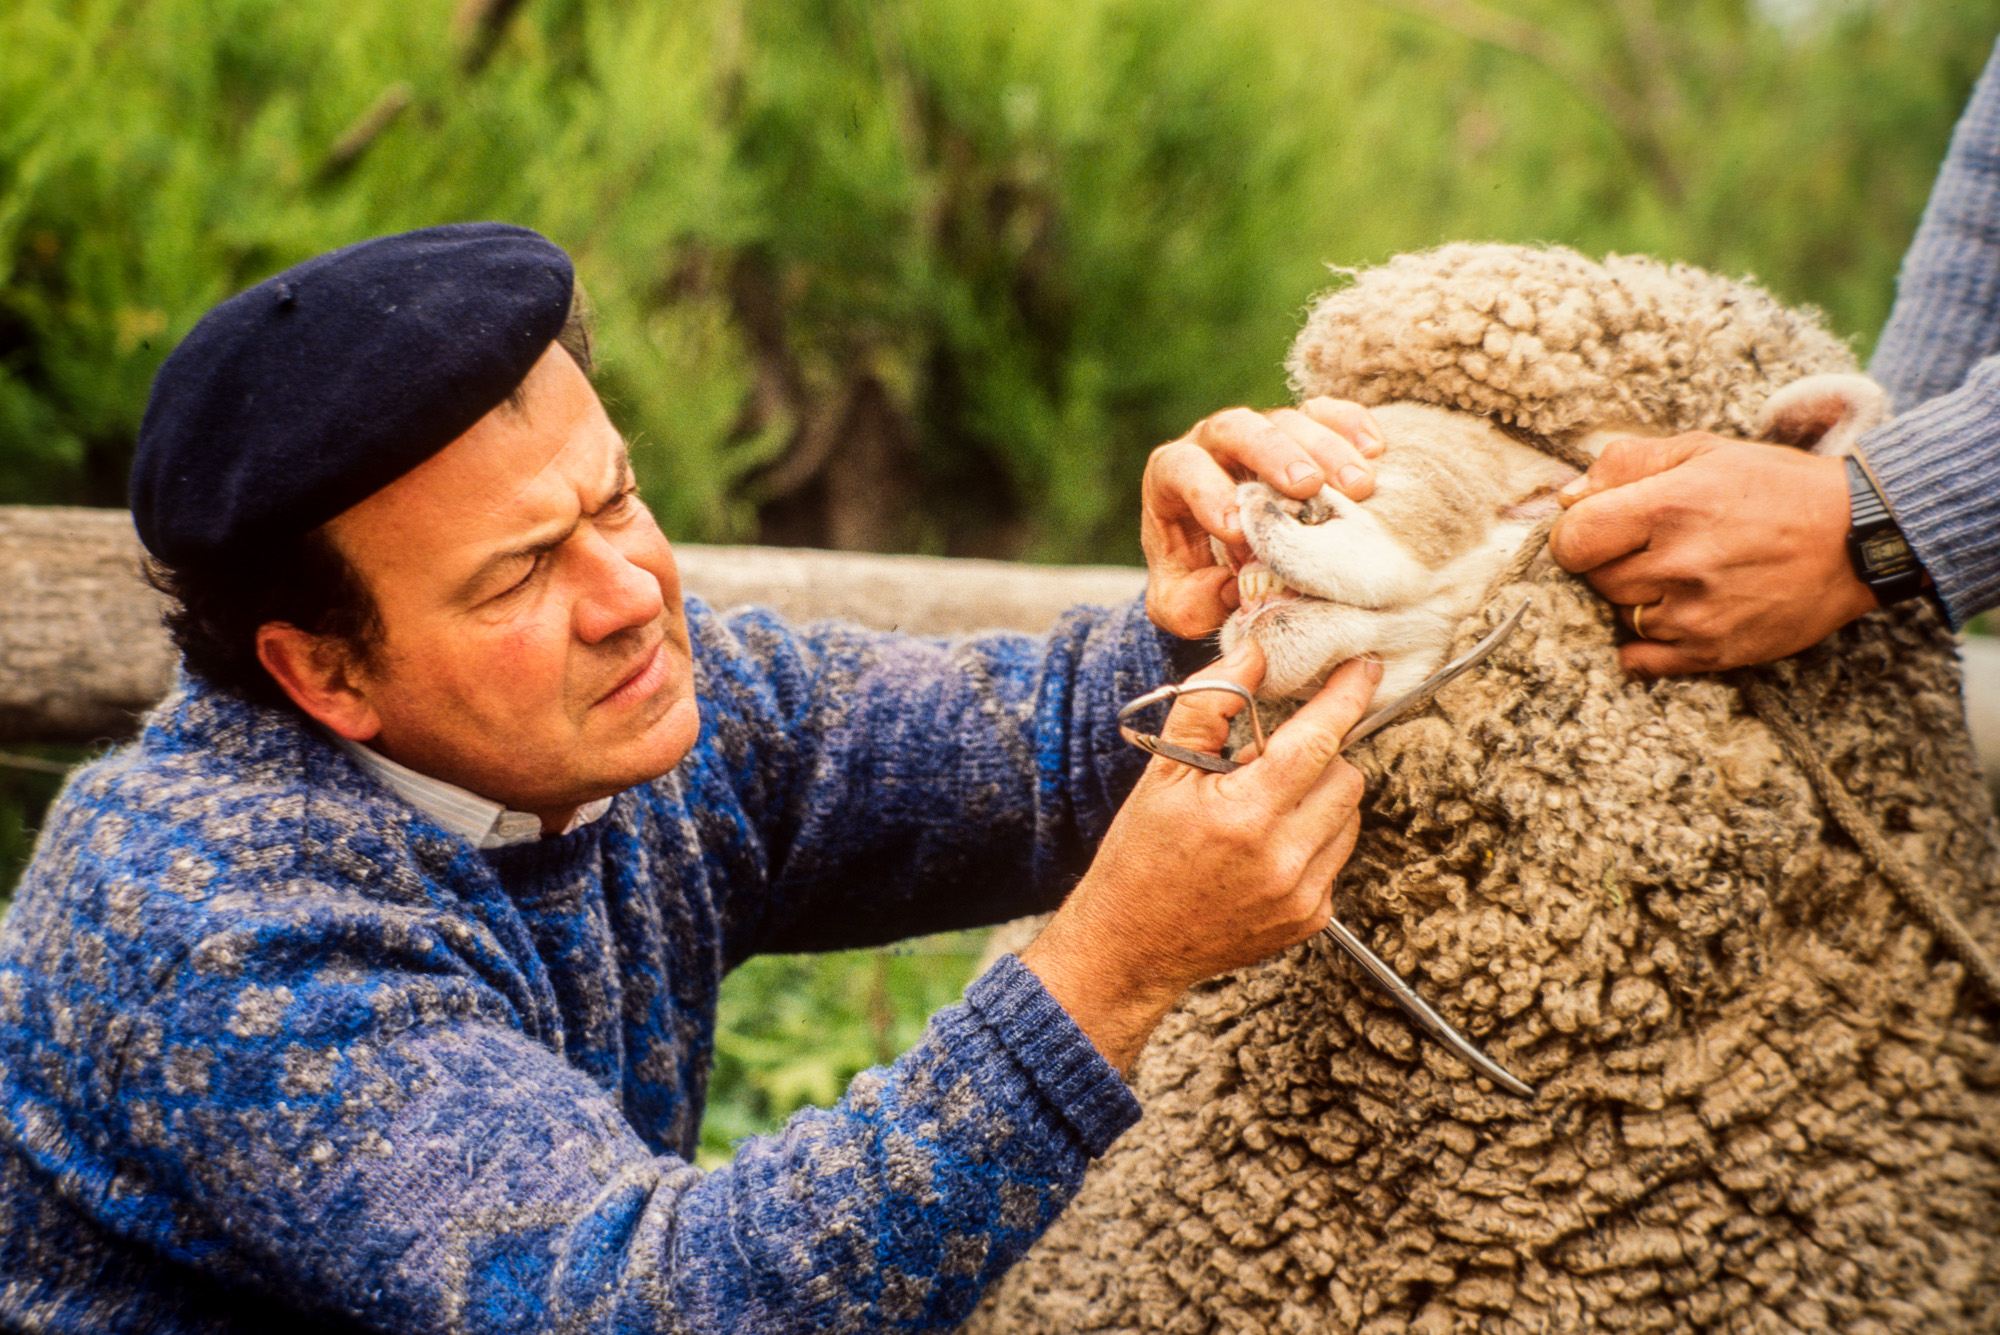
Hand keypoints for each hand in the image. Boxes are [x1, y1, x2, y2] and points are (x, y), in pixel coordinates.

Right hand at [1019, 644, 1379, 1070]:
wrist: (1132, 946)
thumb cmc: (1141, 856)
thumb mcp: (1161, 773)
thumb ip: (1208, 705)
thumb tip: (1252, 654)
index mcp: (1242, 815)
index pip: (1317, 741)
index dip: (1345, 697)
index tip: (1362, 668)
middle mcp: (1282, 859)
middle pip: (1347, 776)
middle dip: (1320, 755)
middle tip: (1265, 763)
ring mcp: (1302, 895)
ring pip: (1350, 816)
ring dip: (1320, 796)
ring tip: (1263, 807)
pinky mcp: (1311, 918)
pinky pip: (1338, 855)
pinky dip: (1314, 837)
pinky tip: (1266, 845)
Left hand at [1141, 398, 1384, 638]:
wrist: (1229, 560)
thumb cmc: (1200, 579)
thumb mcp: (1181, 604)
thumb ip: (1187, 604)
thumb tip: (1221, 587)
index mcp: (1173, 477)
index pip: (1181, 469)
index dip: (1207, 493)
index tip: (1237, 529)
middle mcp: (1214, 444)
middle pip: (1236, 428)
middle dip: (1272, 454)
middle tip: (1307, 487)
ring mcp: (1261, 431)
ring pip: (1289, 419)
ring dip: (1325, 448)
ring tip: (1359, 486)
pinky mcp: (1303, 428)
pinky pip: (1326, 411)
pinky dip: (1350, 424)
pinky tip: (1375, 451)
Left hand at [1547, 433, 1876, 675]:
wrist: (1857, 536)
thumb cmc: (1776, 487)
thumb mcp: (1703, 451)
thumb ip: (1627, 464)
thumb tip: (1568, 496)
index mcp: (1670, 507)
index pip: (1573, 539)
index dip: (1574, 535)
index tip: (1595, 530)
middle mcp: (1679, 564)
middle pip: (1596, 579)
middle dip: (1612, 563)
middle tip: (1653, 548)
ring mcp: (1696, 615)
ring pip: (1621, 615)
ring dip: (1636, 598)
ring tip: (1682, 575)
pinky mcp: (1715, 653)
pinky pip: (1641, 661)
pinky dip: (1643, 644)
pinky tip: (1671, 617)